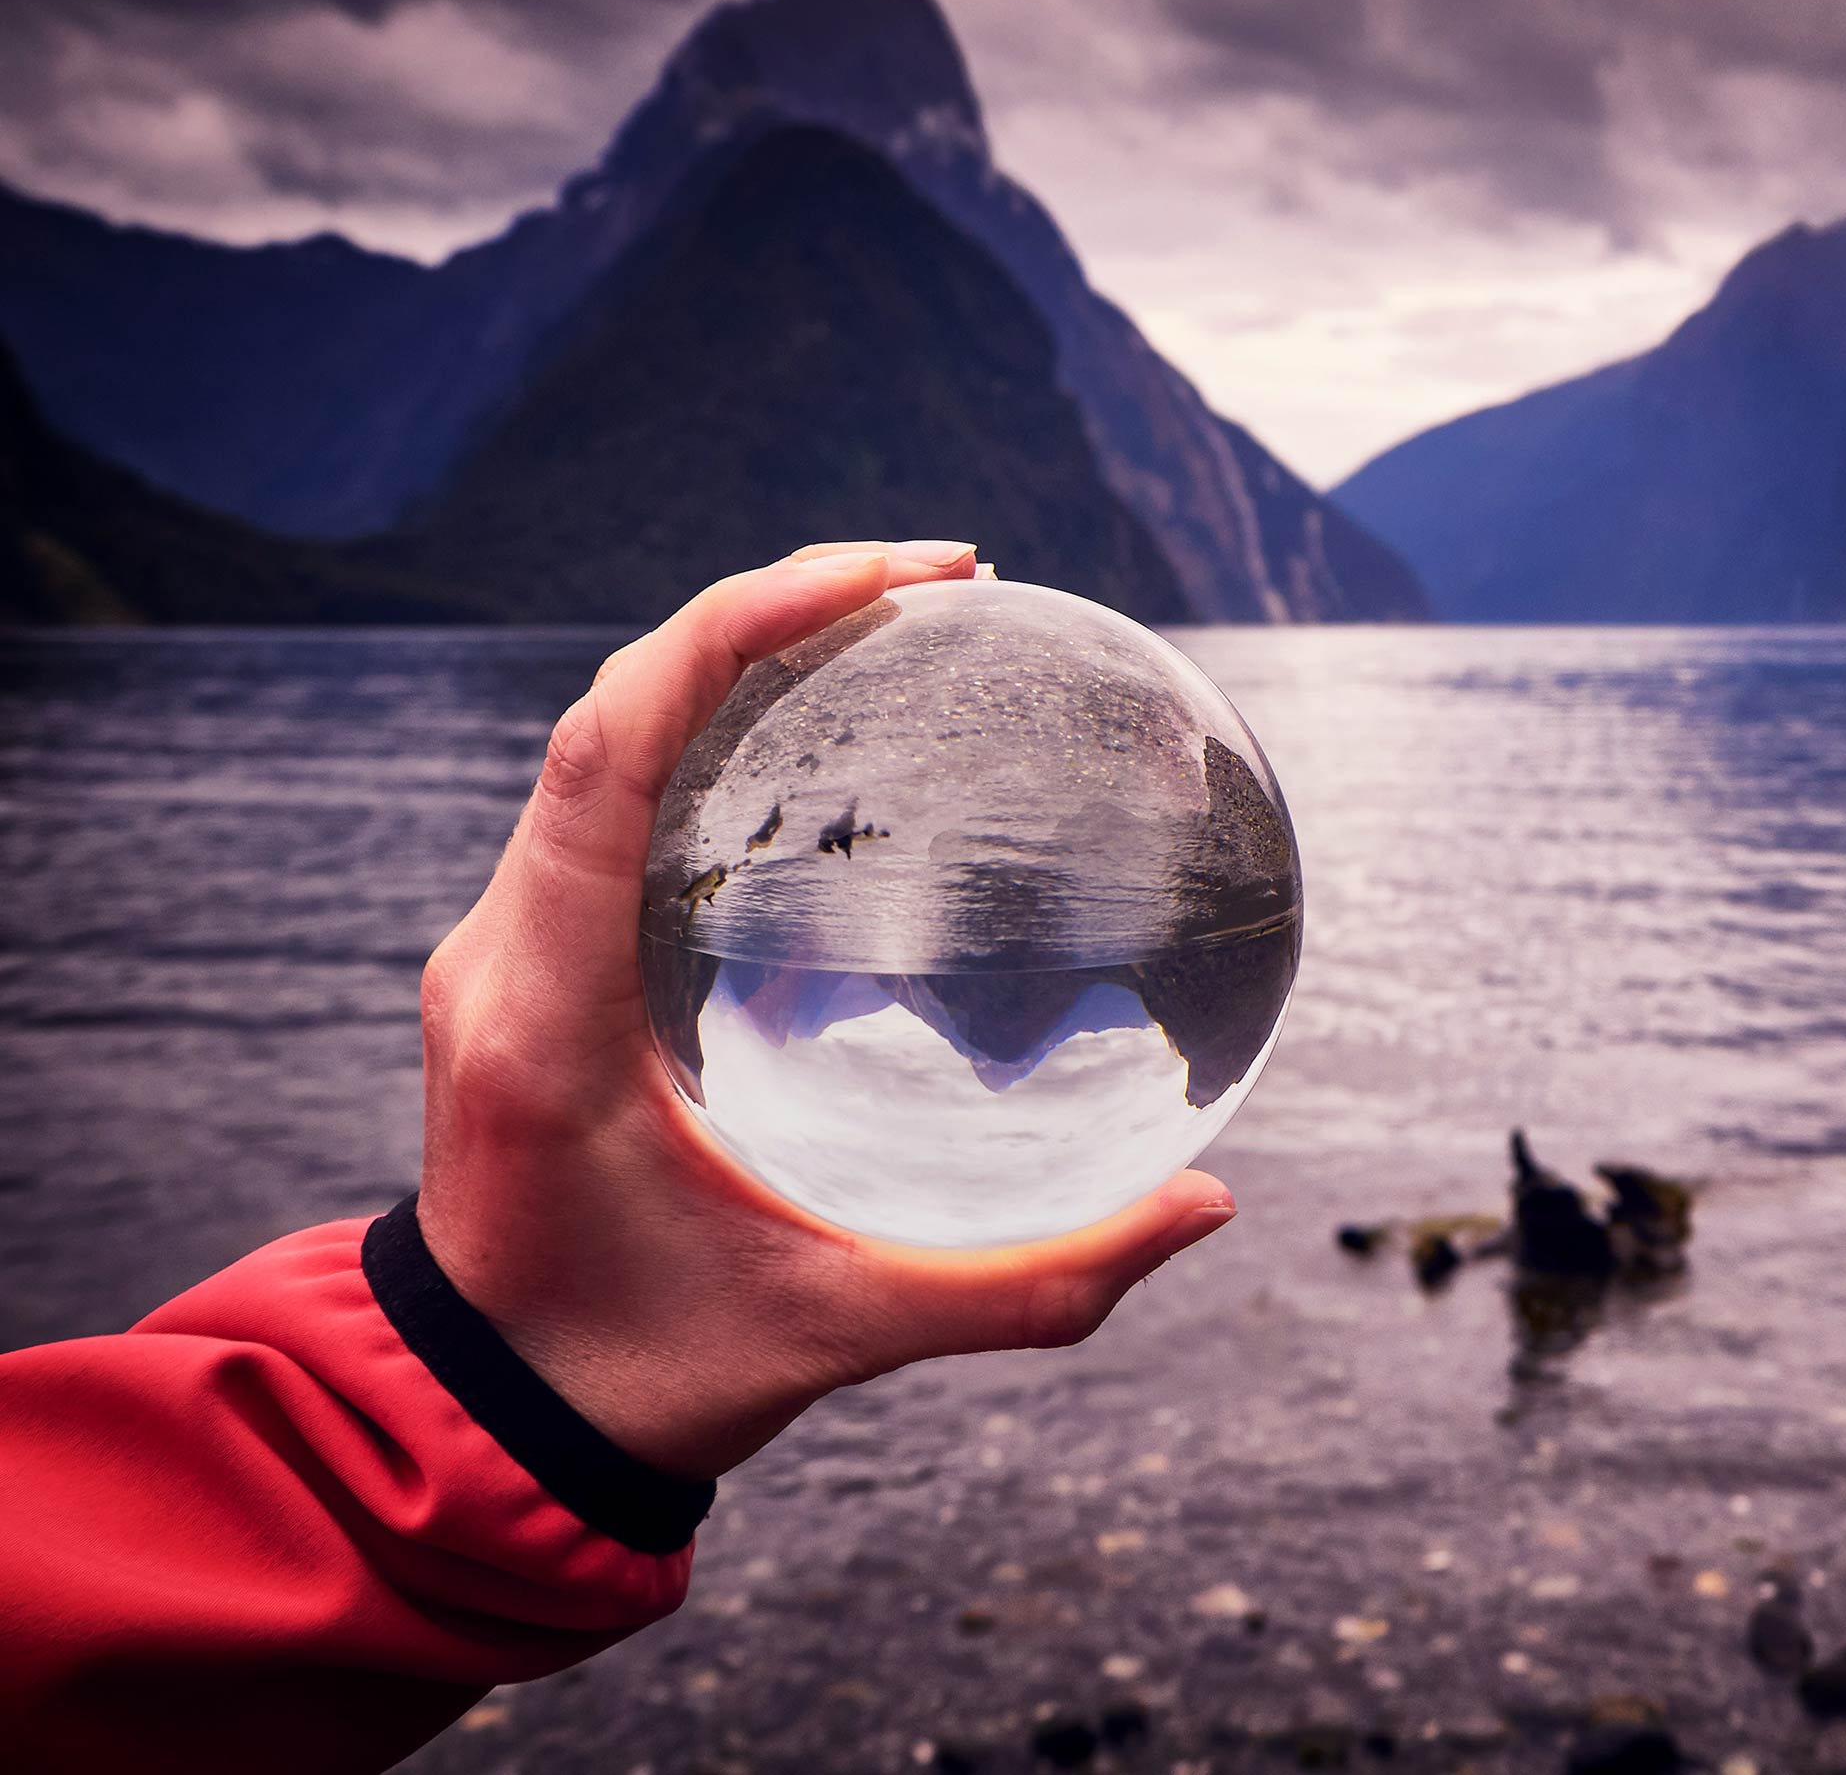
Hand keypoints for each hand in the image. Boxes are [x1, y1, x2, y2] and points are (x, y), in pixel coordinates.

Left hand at [413, 544, 1236, 1477]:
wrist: (485, 1421)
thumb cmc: (647, 1376)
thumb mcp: (841, 1333)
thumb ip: (1029, 1282)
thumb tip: (1208, 1207)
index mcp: (547, 1012)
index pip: (608, 750)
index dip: (735, 628)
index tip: (892, 579)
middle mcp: (502, 951)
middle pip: (613, 706)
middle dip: (770, 605)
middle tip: (949, 575)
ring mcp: (502, 945)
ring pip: (607, 736)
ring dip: (740, 653)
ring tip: (901, 615)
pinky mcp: (525, 955)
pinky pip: (609, 790)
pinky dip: (714, 724)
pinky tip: (832, 729)